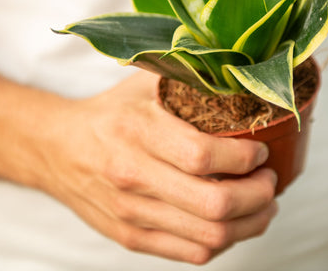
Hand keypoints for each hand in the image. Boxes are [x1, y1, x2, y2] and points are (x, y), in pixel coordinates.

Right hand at [40, 70, 277, 263]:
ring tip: (264, 204)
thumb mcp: (143, 83)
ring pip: (209, 236)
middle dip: (258, 194)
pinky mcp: (131, 237)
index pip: (203, 156)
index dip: (244, 157)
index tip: (261, 150)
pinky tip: (234, 222)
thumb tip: (238, 74)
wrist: (58, 149)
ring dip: (250, 223)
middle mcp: (134, 177)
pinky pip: (190, 253)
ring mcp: (132, 214)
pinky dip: (223, 241)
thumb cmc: (110, 113)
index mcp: (139, 132)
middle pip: (214, 204)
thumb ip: (186, 77)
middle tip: (270, 179)